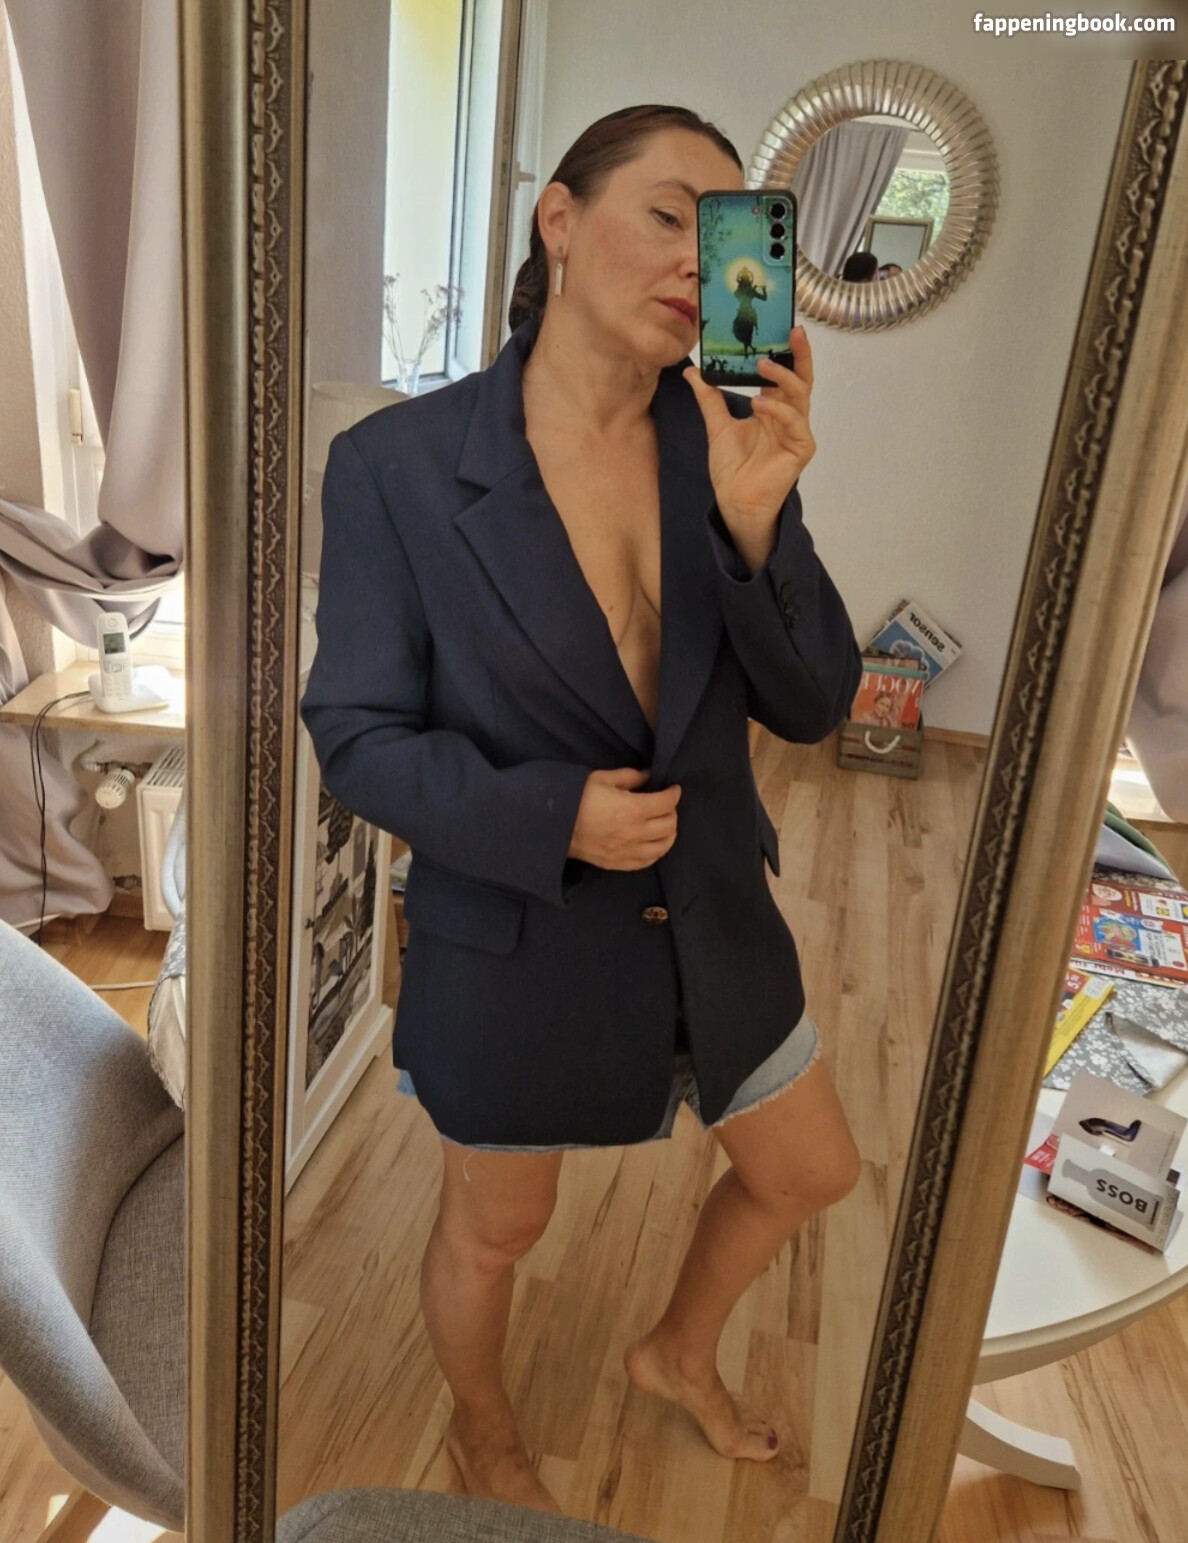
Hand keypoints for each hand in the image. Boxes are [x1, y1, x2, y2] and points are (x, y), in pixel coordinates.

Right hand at [567, 767, 680, 869]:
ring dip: (669, 834)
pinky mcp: (618, 863)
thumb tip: (648, 776)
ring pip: (663, 846)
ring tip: (665, 824)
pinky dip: (656, 852)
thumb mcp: (602, 778)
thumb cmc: (576, 798)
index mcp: (633, 809)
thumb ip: (629, 777)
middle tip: (666, 805)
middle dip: (672, 811)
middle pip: (669, 825)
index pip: (667, 802)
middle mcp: (635, 833)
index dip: (674, 793)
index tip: (673, 789)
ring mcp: (627, 851)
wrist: (553, 825)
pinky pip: (646, 862)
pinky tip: (654, 844)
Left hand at [684, 326, 814, 571]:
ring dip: (782, 378)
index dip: (786, 351)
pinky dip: (777, 410)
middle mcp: (790, 416)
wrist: (734, 501)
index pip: (785, 373)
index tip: (781, 326)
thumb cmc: (732, 467)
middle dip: (799, 354)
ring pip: (799, 396)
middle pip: (801, 378)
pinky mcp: (801, 449)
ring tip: (761, 365)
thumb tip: (693, 370)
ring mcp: (798, 432)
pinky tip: (759, 404)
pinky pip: (794, 423)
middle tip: (792, 331)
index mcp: (774, 408)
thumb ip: (709, 398)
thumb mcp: (717, 425)